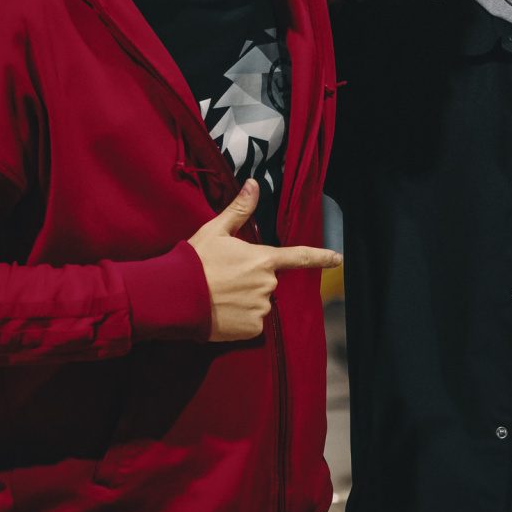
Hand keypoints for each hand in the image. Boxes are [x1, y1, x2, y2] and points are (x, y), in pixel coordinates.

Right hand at [188, 180, 340, 340]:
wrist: (174, 296)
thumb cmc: (194, 261)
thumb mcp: (215, 231)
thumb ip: (239, 209)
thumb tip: (254, 183)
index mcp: (263, 259)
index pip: (299, 257)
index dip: (320, 257)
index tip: (337, 258)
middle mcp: (267, 284)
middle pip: (267, 282)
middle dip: (251, 281)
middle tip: (224, 279)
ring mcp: (261, 308)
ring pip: (259, 303)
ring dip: (245, 301)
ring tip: (219, 296)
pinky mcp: (252, 329)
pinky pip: (252, 324)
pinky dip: (239, 321)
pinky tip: (221, 313)